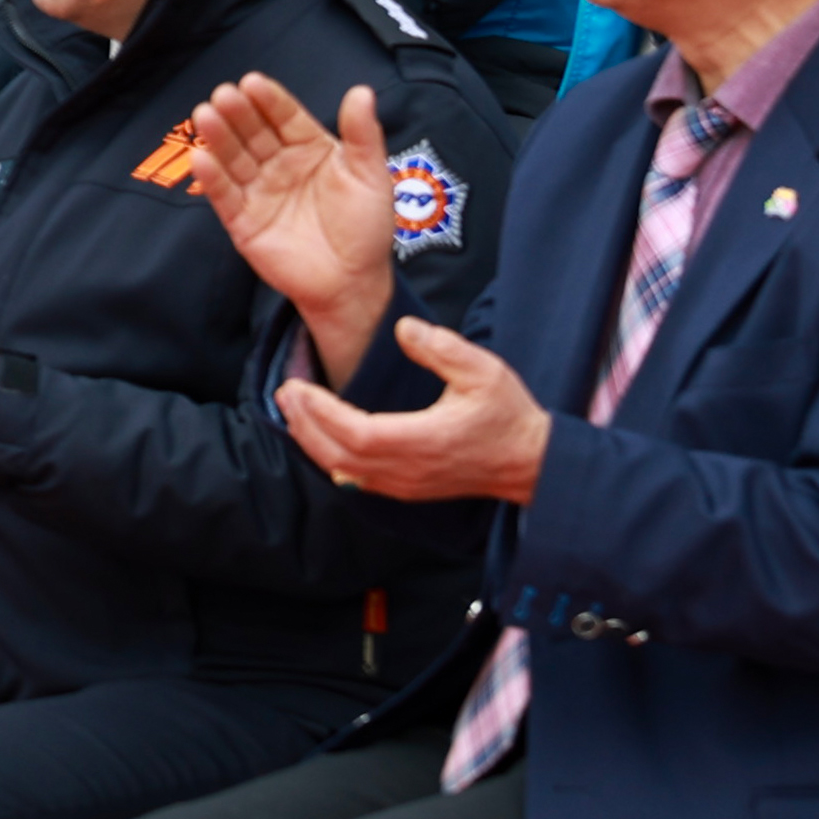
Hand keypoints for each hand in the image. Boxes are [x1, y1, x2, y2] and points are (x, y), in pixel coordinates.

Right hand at [184, 71, 406, 380]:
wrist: (353, 283)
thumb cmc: (366, 229)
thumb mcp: (371, 176)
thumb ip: (363, 135)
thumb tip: (361, 91)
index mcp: (310, 150)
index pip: (286, 118)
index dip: (270, 101)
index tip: (253, 83)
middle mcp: (280, 165)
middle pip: (253, 133)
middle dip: (238, 113)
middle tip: (224, 95)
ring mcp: (258, 192)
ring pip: (233, 158)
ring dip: (218, 137)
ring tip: (206, 115)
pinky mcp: (242, 221)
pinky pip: (224, 195)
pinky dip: (212, 178)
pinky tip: (201, 158)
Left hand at [279, 313, 552, 505]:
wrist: (532, 462)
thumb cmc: (509, 415)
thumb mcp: (484, 371)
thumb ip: (442, 348)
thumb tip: (402, 329)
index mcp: (426, 440)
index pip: (357, 433)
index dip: (321, 413)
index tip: (298, 387)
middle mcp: (410, 469)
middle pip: (339, 454)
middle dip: (305, 423)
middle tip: (286, 393)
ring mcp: (407, 484)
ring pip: (343, 469)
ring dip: (312, 441)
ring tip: (293, 410)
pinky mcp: (407, 488)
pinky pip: (357, 478)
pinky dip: (330, 457)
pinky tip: (318, 437)